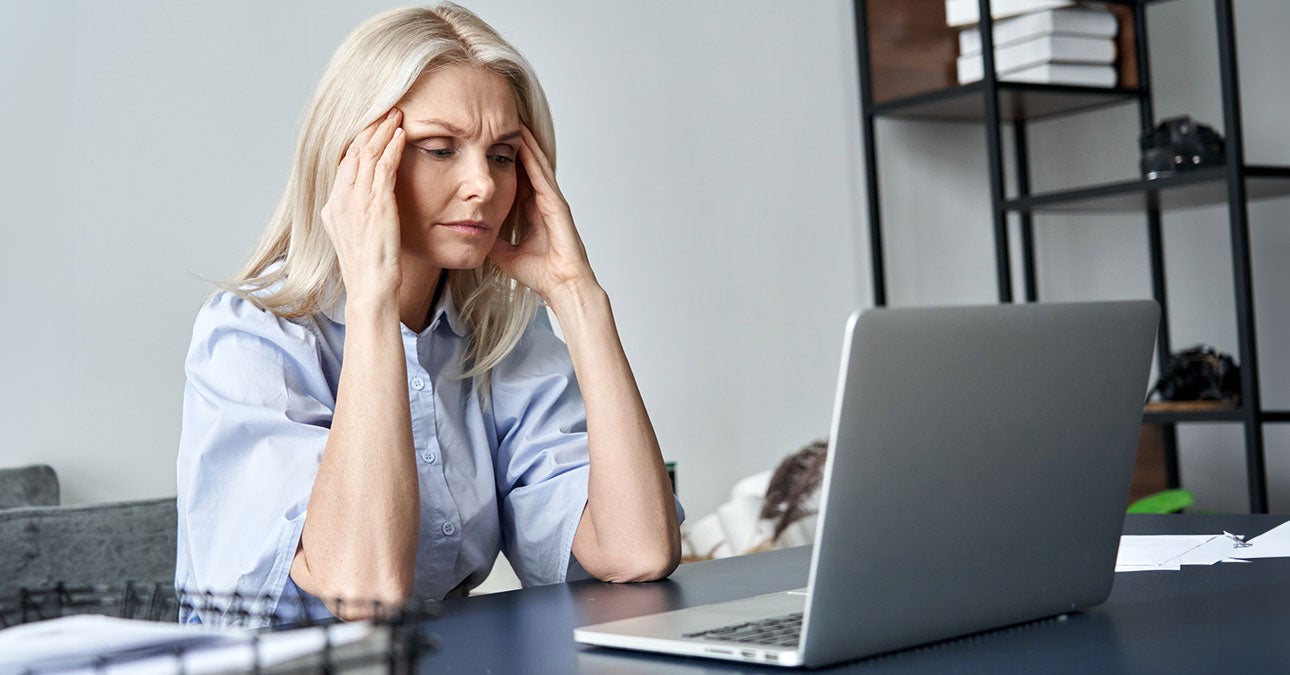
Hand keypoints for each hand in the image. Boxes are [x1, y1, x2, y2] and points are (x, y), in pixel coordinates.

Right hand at [319, 109, 405, 305]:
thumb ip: (358, 215)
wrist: (370, 287)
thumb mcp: (357, 237)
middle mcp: (340, 200)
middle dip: (370, 128)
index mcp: (333, 207)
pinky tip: (403, 135)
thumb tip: (368, 203)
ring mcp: (356, 201)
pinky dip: (393, 148)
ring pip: (368, 154)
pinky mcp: (376, 205)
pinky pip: (384, 167)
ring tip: (396, 114)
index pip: (344, 163)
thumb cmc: (369, 268)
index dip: (358, 141)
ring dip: (383, 131)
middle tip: (386, 110)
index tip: (372, 126)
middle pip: (353, 151)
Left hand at [489, 126, 597, 306]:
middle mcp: (543, 201)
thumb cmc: (541, 274)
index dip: (503, 158)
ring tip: (512, 117)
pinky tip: (523, 139)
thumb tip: (474, 235)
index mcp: (532, 211)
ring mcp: (551, 200)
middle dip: (514, 142)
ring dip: (525, 141)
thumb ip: (494, 242)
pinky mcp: (557, 204)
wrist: (562, 286)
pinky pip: (542, 174)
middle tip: (499, 118)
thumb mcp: (506, 254)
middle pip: (526, 164)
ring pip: (536, 163)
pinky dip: (533, 156)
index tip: (488, 140)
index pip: (516, 177)